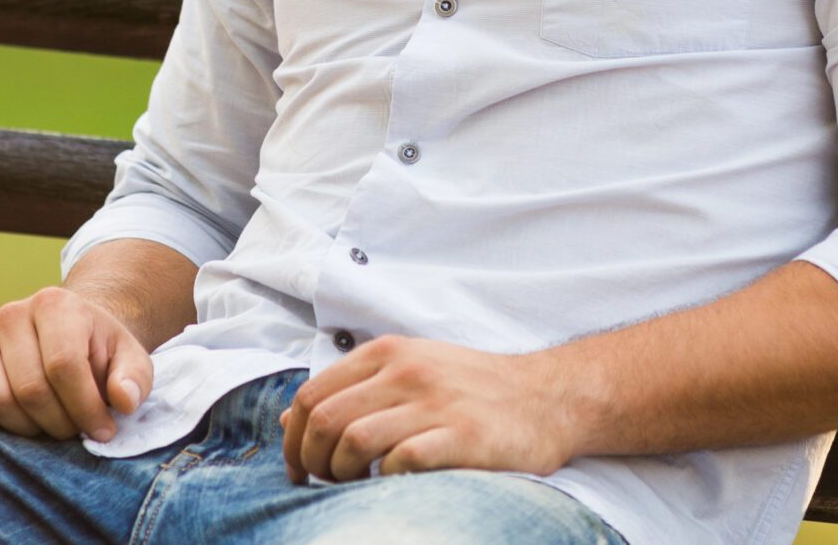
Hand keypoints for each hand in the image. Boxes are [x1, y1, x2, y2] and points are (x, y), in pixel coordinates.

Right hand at [0, 285, 154, 442]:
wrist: (64, 332)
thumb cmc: (98, 350)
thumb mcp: (128, 357)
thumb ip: (134, 378)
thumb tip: (124, 401)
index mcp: (55, 304)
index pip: (63, 364)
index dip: (85, 407)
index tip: (103, 430)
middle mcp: (12, 314)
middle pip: (30, 388)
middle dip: (59, 423)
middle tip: (76, 432)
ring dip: (29, 429)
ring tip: (53, 427)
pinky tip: (26, 421)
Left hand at [281, 336, 577, 482]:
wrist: (547, 397)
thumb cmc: (471, 389)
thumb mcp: (408, 371)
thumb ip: (352, 389)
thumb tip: (290, 417)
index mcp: (387, 352)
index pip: (312, 394)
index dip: (292, 439)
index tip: (298, 468)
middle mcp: (407, 371)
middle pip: (325, 420)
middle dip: (311, 461)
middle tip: (322, 483)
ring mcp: (435, 403)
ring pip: (354, 441)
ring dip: (340, 474)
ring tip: (353, 485)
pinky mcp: (462, 437)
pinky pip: (401, 462)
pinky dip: (385, 481)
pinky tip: (393, 485)